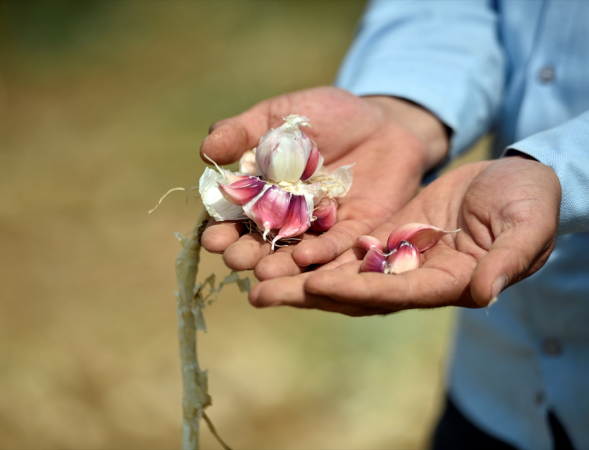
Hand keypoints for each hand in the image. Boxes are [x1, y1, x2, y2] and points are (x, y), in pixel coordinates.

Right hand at [199, 86, 448, 279]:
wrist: (382, 118)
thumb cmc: (324, 114)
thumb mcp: (279, 115)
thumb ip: (242, 131)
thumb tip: (206, 150)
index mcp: (262, 193)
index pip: (235, 217)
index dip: (222, 229)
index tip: (212, 239)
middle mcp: (287, 218)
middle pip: (262, 241)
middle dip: (247, 253)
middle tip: (234, 259)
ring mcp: (321, 227)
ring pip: (296, 252)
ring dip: (279, 265)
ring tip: (263, 273)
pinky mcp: (356, 229)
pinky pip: (337, 244)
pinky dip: (321, 252)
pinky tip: (304, 257)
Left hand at [249, 156, 560, 315]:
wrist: (519, 180)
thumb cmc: (532, 200)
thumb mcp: (529, 224)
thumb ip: (510, 259)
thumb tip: (484, 295)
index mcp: (449, 281)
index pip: (397, 292)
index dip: (357, 290)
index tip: (316, 285)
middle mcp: (416, 277)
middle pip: (354, 292)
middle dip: (307, 294)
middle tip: (257, 294)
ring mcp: (398, 258)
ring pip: (340, 272)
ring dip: (297, 277)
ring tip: (251, 275)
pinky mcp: (387, 235)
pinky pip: (343, 246)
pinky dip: (312, 250)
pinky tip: (275, 245)